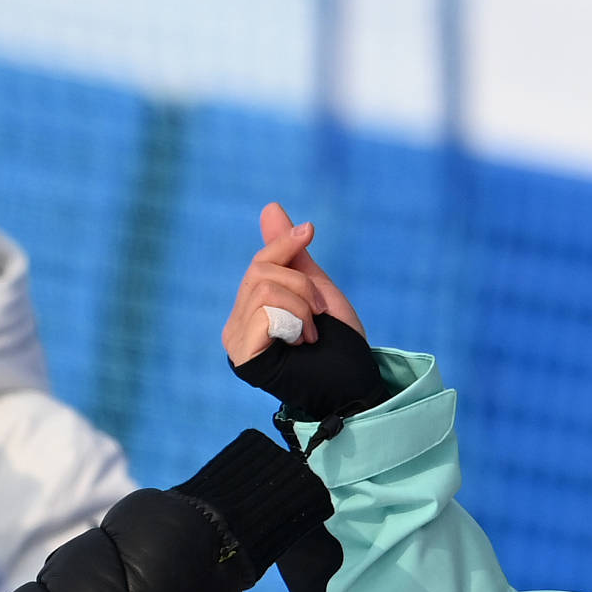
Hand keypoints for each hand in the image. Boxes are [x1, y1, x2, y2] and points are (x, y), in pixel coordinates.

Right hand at [222, 202, 364, 364]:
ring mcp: (236, 339)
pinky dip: (292, 320)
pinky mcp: (243, 355)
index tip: (310, 231)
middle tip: (320, 312)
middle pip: (260, 272)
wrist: (355, 385)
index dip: (284, 244)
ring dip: (301, 306)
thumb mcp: (317, 290)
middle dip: (301, 284)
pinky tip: (302, 343)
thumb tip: (270, 207)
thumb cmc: (340, 344)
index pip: (260, 263)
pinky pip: (264, 312)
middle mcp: (238, 323)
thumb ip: (291, 255)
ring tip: (312, 333)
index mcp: (254, 308)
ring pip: (263, 289)